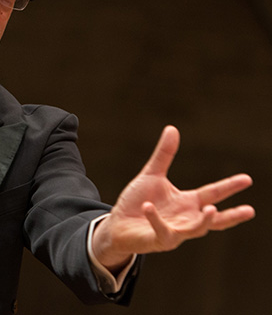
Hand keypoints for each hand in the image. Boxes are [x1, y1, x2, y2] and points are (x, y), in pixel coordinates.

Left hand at [92, 125, 254, 269]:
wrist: (117, 224)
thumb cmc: (138, 202)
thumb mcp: (152, 175)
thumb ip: (164, 155)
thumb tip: (173, 128)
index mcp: (188, 203)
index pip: (213, 193)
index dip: (229, 186)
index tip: (247, 179)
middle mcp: (186, 219)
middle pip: (214, 219)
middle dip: (232, 215)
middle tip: (250, 210)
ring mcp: (175, 232)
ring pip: (195, 229)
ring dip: (204, 221)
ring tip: (212, 209)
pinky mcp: (159, 239)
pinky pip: (161, 229)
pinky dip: (155, 218)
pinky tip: (148, 206)